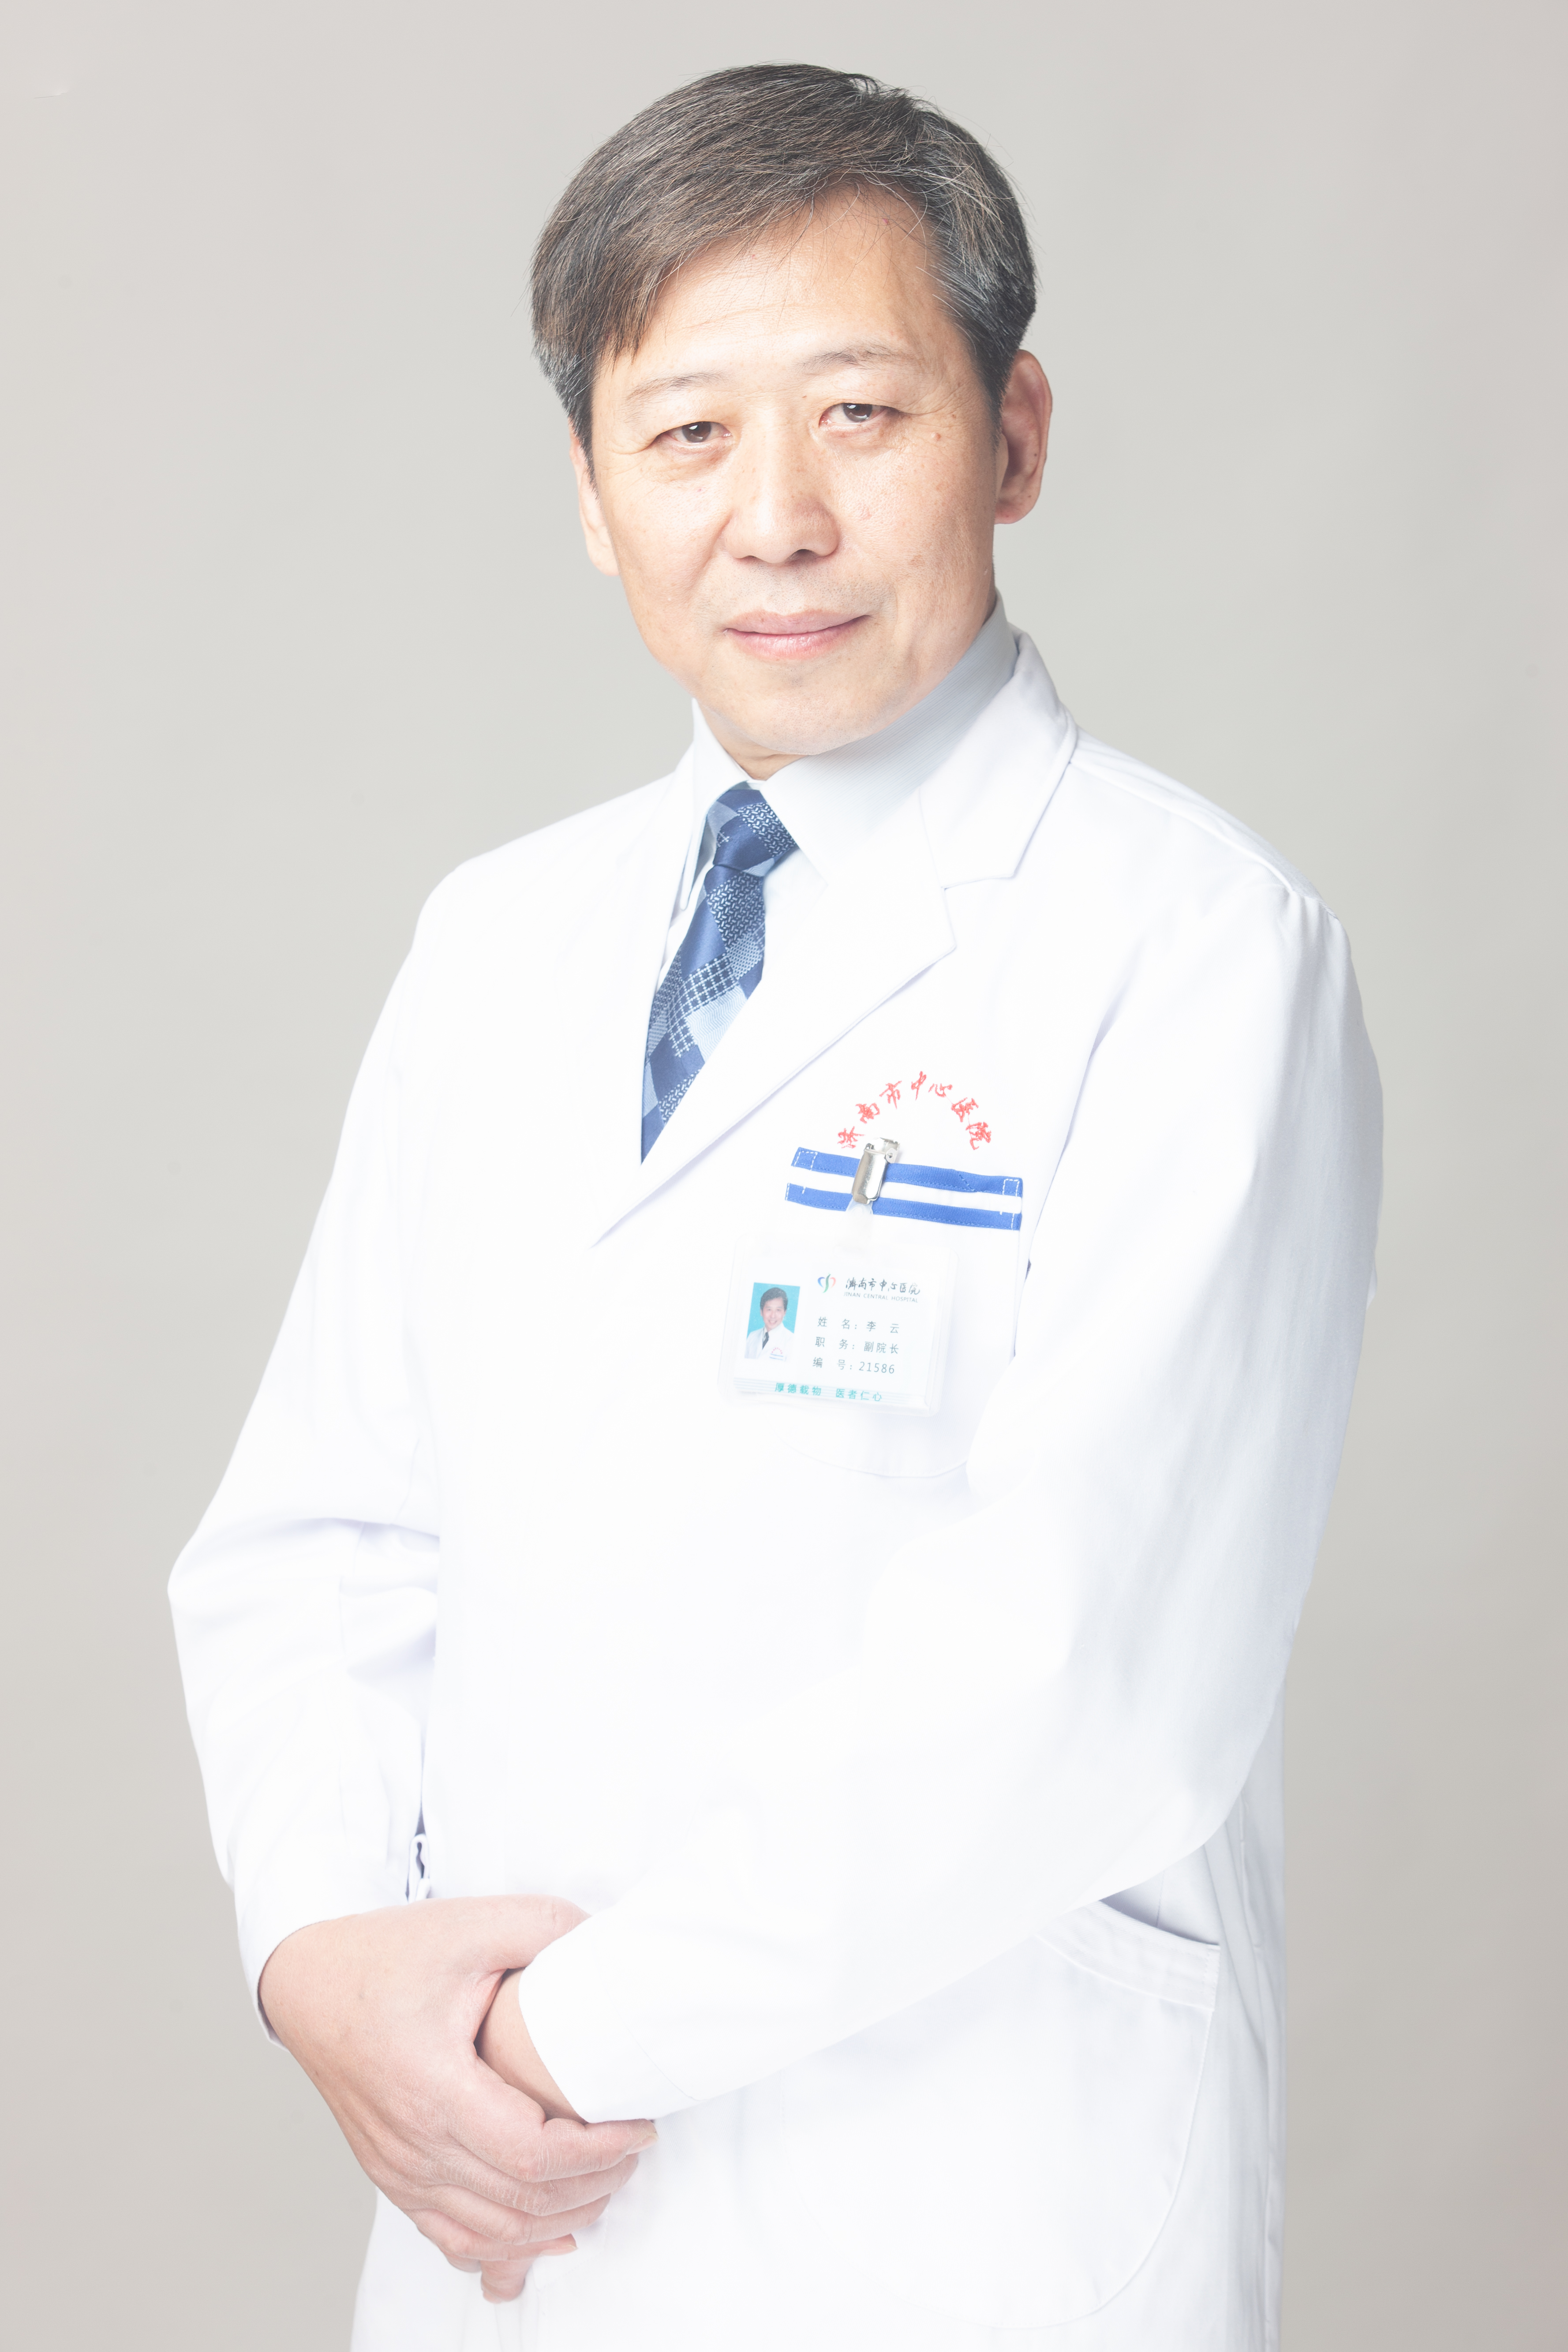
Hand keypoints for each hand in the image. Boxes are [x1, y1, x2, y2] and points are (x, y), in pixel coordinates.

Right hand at [260, 1897, 653, 2302]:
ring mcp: (398, 2169)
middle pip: (521, 2202)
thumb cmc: (389, 1955)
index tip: (639, 2126)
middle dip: (593, 2185)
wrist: (310, 1984)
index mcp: (433, 2087)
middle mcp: (412, 2143)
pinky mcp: (393, 2176)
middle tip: (633, 2151)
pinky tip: (549, 2233)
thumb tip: (607, 1940)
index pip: (532, 2155)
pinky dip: (507, 2246)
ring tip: (606, 2182)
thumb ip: (546, 1928)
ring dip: (559, 2219)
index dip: (598, 2151)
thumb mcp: (474, 1923)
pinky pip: (454, 2238)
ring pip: (492, 2232)